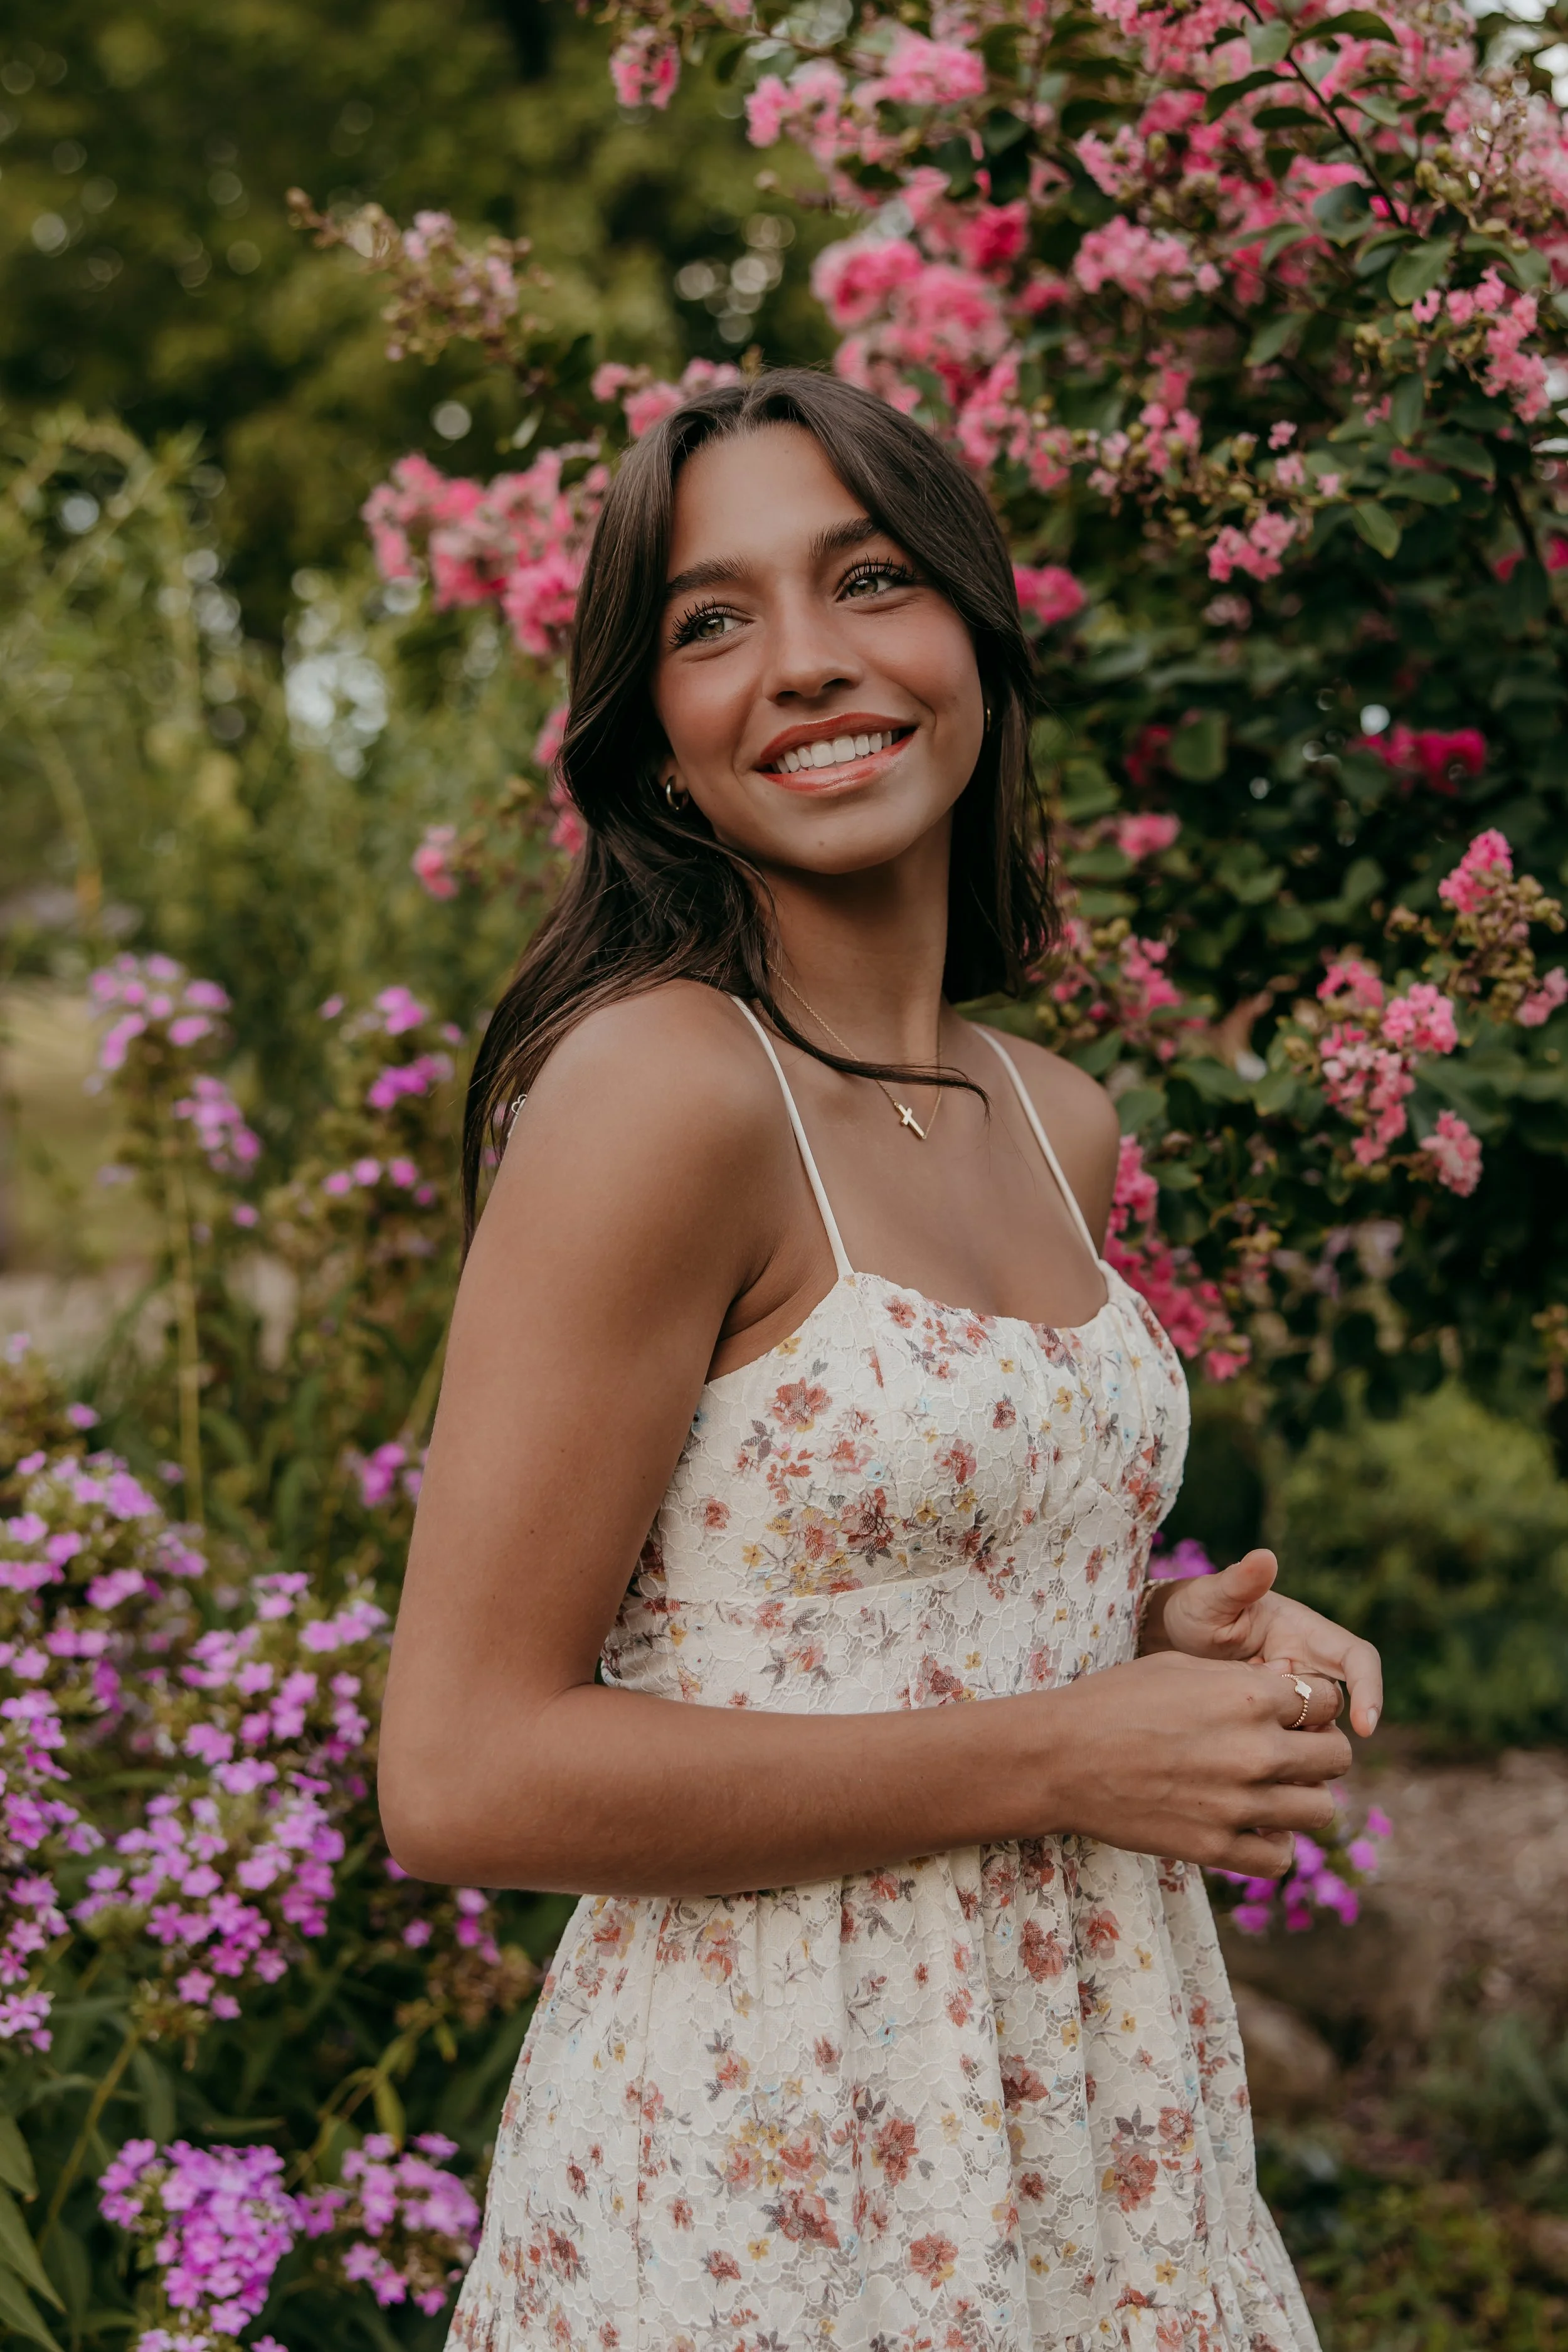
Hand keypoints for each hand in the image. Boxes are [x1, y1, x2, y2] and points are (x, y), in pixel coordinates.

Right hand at [1045, 1649, 1351, 1876]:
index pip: (1328, 1703)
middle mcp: (1255, 1751)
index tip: (1294, 1713)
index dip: (1315, 1706)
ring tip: (1275, 1791)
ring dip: (1305, 1798)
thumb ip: (1244, 1681)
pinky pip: (1279, 1858)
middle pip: (1336, 1757)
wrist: (1061, 1757)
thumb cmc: (1115, 1700)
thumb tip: (1289, 1694)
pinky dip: (1275, 1845)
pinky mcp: (1215, 1848)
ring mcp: (1238, 1805)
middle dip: (1320, 1750)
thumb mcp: (1183, 1667)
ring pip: (1320, 1810)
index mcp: (1250, 1696)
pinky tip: (1254, 1828)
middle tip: (1291, 1751)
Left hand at [1141, 1547, 1382, 1738]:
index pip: (1357, 1658)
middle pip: (1338, 1704)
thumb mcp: (1211, 1597)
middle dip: (1318, 1726)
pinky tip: (1247, 1758)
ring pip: (1316, 1729)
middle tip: (1273, 1733)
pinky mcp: (1276, 1718)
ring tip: (1249, 1739)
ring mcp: (1294, 1694)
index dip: (1369, 1689)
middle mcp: (1308, 1664)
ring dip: (1295, 1742)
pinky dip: (1280, 1754)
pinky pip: (1291, 1742)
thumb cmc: (1197, 1608)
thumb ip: (1237, 1582)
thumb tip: (1265, 1556)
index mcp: (1305, 1631)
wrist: (1174, 1637)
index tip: (1365, 1727)